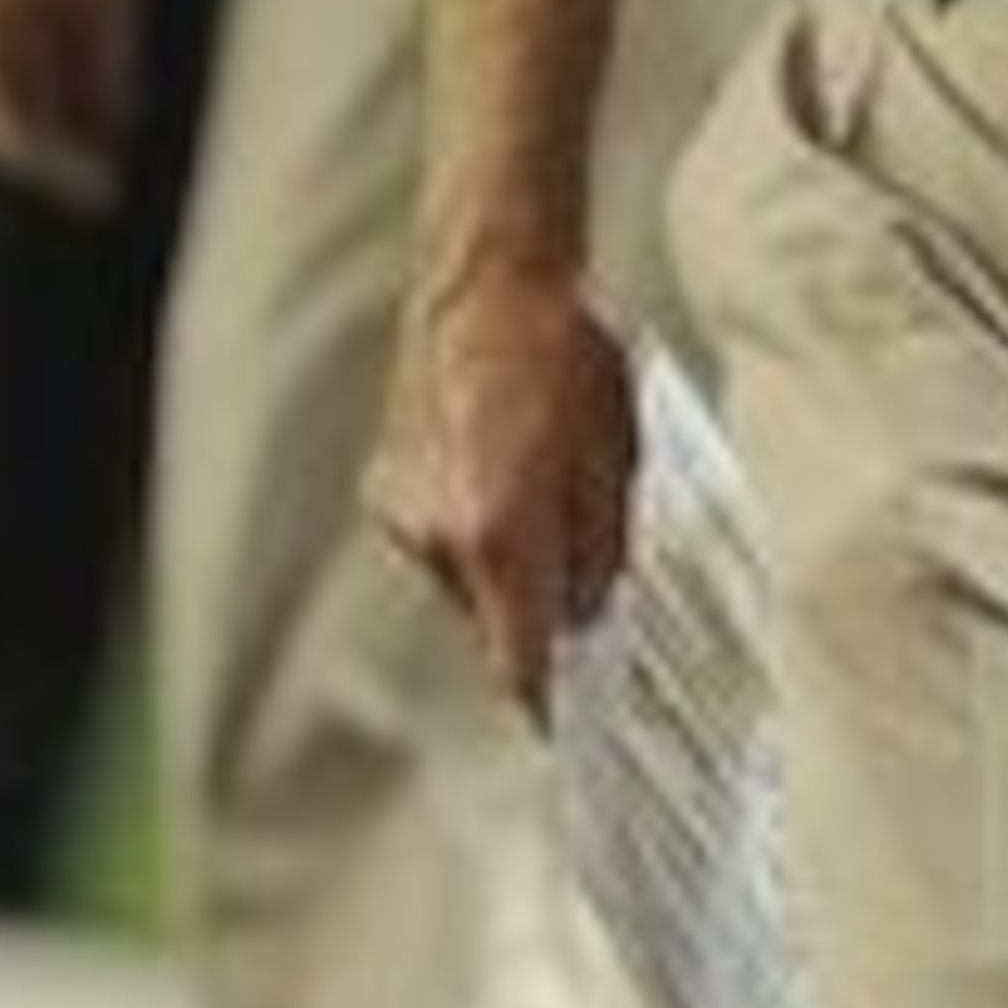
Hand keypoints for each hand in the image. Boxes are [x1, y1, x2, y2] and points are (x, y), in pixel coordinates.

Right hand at [368, 251, 639, 718]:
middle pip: (492, 628)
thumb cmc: (570, 358)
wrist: (491, 278)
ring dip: (507, 576)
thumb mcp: (620, 461)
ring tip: (555, 516)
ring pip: (466, 585)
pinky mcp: (387, 484)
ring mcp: (404, 509)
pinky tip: (513, 484)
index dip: (553, 703)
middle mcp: (439, 534)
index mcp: (500, 534)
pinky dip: (477, 535)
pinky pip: (441, 540)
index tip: (581, 730)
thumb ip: (601, 554)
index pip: (520, 665)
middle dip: (540, 627)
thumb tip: (589, 617)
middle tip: (589, 616)